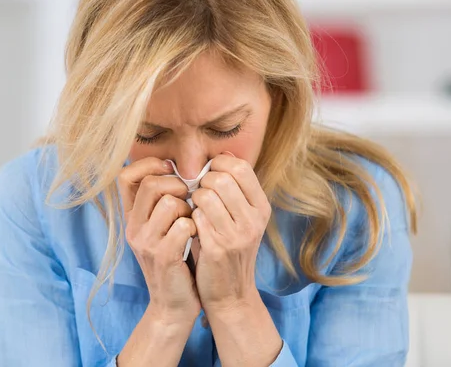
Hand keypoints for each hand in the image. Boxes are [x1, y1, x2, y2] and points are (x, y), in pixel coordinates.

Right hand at [118, 157, 200, 325]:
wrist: (173, 304)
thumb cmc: (176, 259)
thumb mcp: (162, 227)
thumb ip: (162, 200)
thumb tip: (174, 165)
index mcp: (132, 216)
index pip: (126, 175)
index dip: (149, 165)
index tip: (170, 171)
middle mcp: (133, 227)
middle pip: (151, 184)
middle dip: (177, 186)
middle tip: (188, 201)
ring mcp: (146, 242)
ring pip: (171, 203)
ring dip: (189, 209)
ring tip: (192, 223)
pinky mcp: (162, 256)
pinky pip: (184, 225)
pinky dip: (196, 227)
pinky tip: (197, 238)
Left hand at [191, 153, 270, 314]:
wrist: (231, 294)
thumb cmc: (230, 249)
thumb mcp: (243, 218)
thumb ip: (235, 190)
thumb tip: (223, 156)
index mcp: (261, 207)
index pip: (240, 167)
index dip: (218, 165)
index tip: (209, 176)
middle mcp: (253, 219)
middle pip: (221, 178)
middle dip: (202, 182)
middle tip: (198, 195)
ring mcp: (237, 235)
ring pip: (205, 195)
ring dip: (193, 199)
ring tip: (195, 210)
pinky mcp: (218, 248)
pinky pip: (196, 217)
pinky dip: (189, 217)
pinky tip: (191, 226)